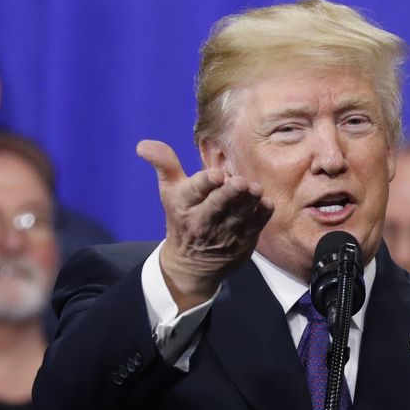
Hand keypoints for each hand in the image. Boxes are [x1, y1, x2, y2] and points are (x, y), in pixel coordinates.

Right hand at [137, 140, 273, 310]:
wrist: (191, 264)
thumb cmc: (182, 217)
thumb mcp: (169, 191)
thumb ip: (164, 164)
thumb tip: (143, 145)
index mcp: (183, 205)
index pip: (194, 191)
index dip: (205, 182)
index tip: (216, 174)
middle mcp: (202, 221)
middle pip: (218, 205)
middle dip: (229, 193)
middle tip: (241, 182)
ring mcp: (224, 234)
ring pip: (239, 215)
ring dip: (249, 202)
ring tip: (256, 189)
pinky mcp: (242, 243)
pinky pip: (254, 228)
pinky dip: (261, 216)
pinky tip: (266, 204)